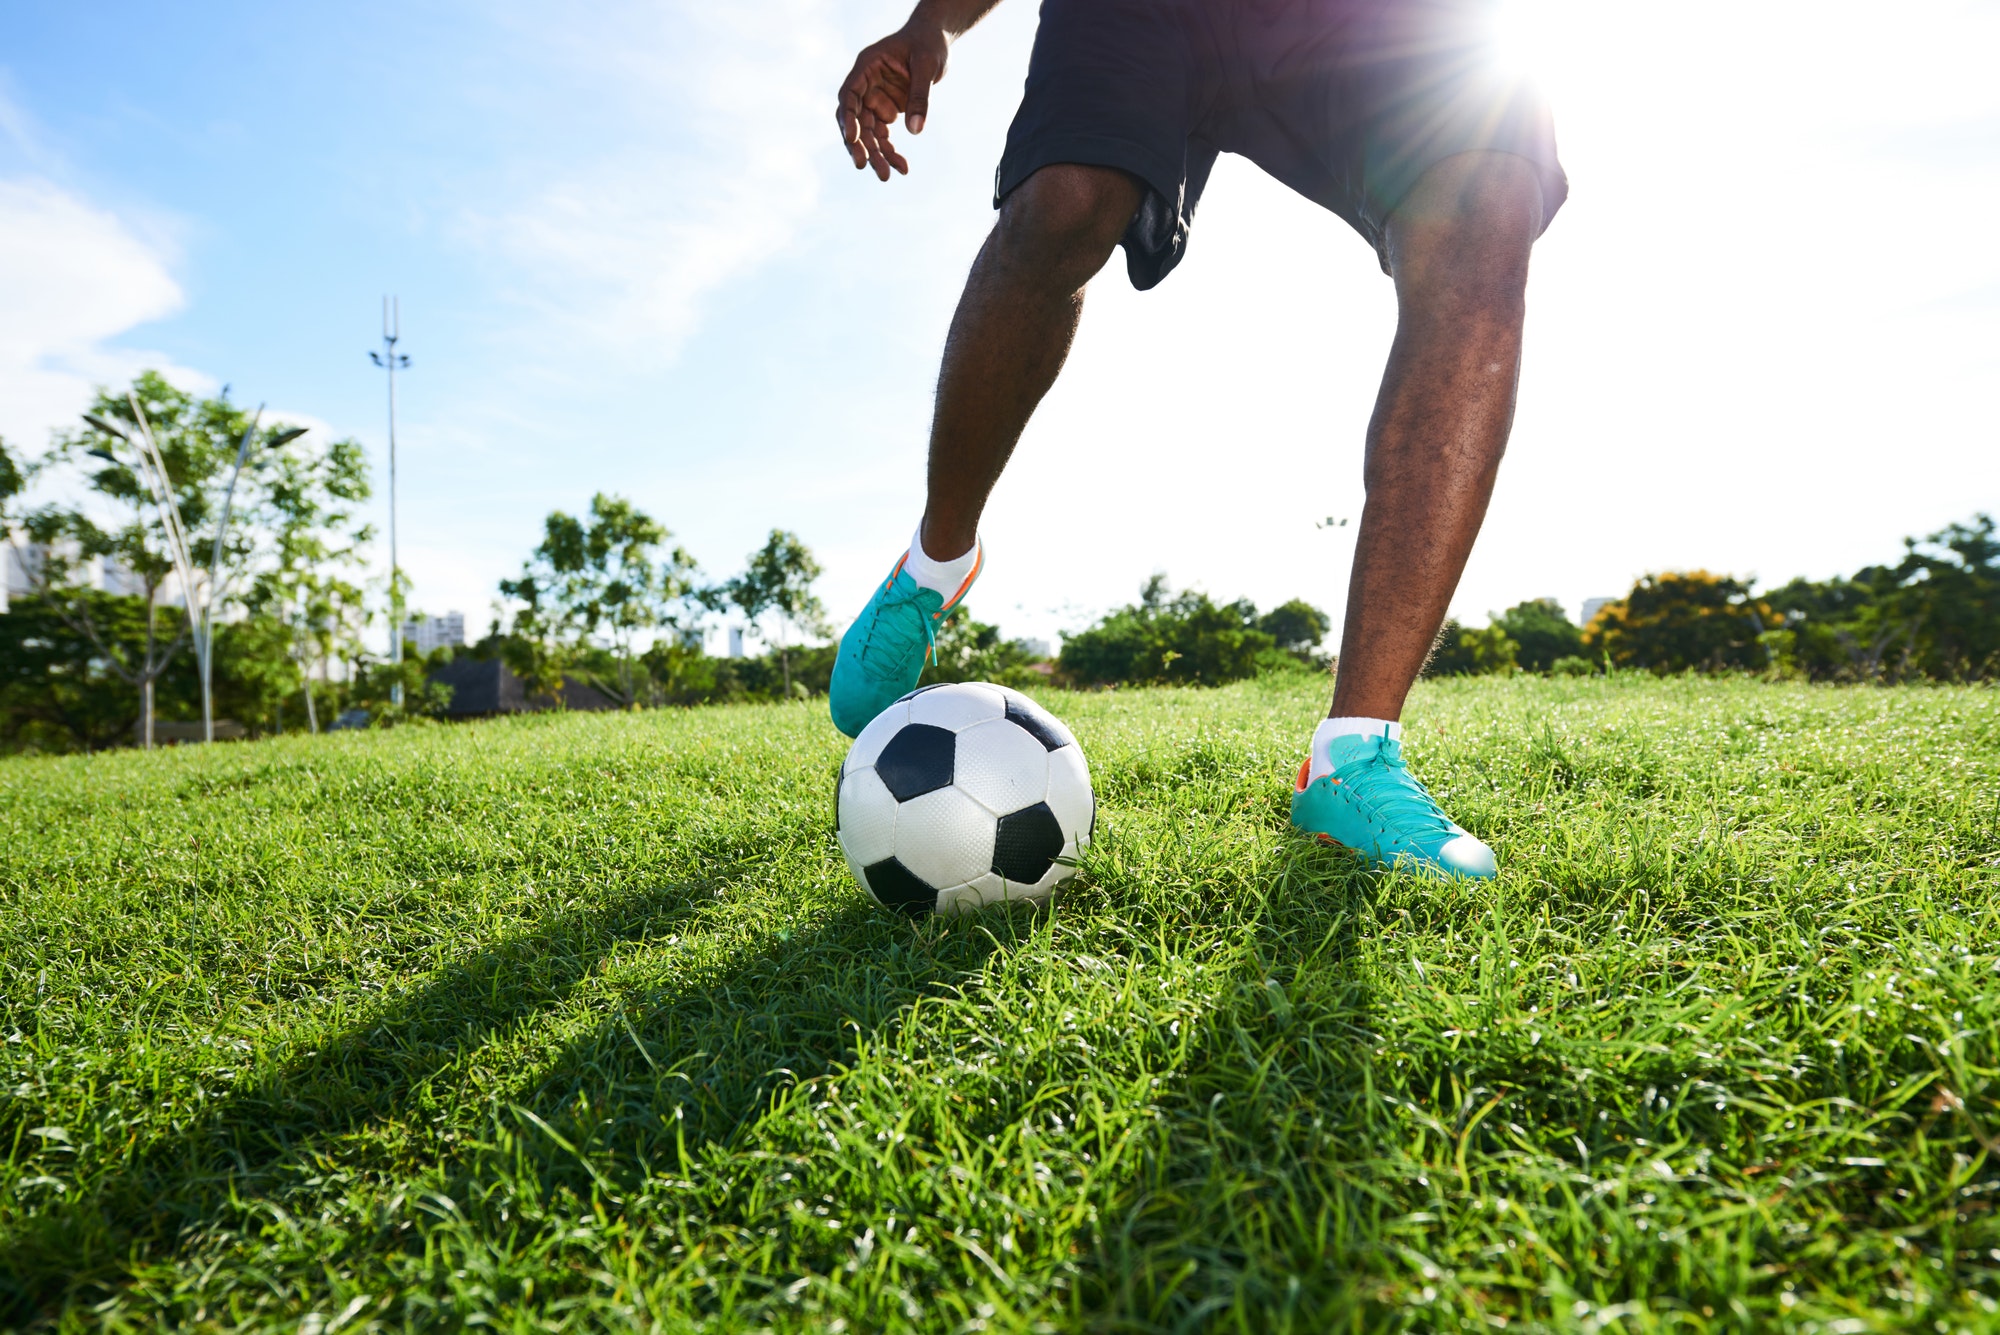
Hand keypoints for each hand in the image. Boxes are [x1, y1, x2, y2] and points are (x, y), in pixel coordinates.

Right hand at [836, 22, 949, 180]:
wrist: (936, 41)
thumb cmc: (929, 44)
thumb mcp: (926, 65)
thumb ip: (920, 96)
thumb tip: (915, 131)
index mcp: (867, 66)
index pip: (849, 94)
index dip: (848, 116)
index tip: (852, 137)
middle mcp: (865, 85)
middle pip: (855, 118)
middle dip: (860, 143)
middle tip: (864, 166)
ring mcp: (874, 98)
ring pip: (868, 132)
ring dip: (876, 154)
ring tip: (886, 176)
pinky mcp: (885, 109)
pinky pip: (883, 135)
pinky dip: (890, 152)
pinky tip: (901, 168)